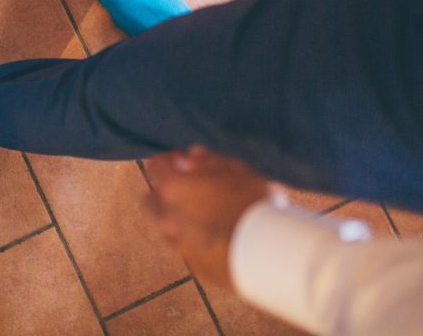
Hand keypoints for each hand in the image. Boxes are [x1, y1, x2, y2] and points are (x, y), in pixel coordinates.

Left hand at [145, 147, 271, 288]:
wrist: (270, 255)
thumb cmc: (253, 205)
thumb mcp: (235, 170)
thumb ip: (208, 160)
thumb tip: (191, 156)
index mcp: (173, 188)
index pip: (156, 166)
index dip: (172, 161)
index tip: (187, 162)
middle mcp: (167, 217)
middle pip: (152, 199)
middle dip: (166, 193)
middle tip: (193, 191)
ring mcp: (178, 244)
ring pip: (168, 226)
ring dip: (180, 219)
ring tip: (212, 216)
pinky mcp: (194, 266)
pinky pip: (187, 248)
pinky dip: (196, 241)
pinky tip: (220, 238)